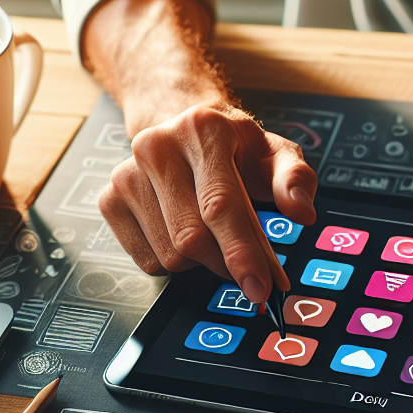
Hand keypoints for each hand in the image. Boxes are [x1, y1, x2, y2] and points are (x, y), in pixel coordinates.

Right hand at [83, 0, 316, 302]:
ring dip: (202, 262)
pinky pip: (147, 259)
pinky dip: (175, 262)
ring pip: (170, 254)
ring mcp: (127, 174)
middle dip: (229, 265)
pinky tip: (186, 233)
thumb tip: (302, 212)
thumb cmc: (234, 147)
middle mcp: (158, 147)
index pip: (220, 204)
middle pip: (193, 238)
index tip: (260, 288)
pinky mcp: (110, 200)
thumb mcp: (275, 153)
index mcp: (204, 129)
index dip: (242, 252)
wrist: (180, 125)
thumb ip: (295, 180)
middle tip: (255, 274)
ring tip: (217, 236)